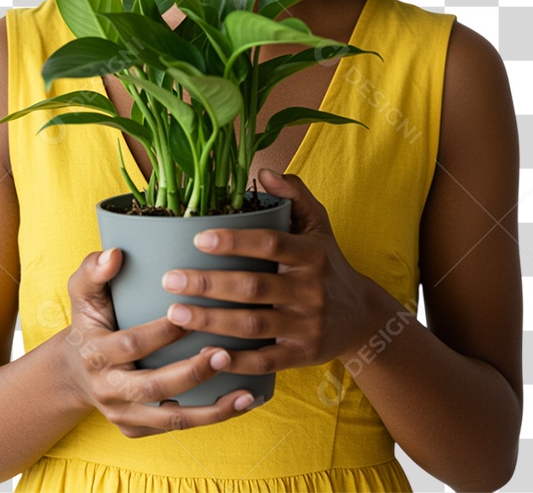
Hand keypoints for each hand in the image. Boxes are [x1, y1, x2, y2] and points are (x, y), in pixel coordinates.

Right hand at [61, 247, 259, 436]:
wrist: (73, 370)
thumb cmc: (90, 321)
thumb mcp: (83, 292)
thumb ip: (93, 270)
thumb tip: (114, 254)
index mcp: (95, 353)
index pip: (131, 345)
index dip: (162, 333)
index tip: (193, 313)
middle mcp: (107, 389)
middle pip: (151, 387)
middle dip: (190, 373)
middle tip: (224, 353)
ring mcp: (122, 413)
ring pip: (169, 419)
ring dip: (209, 410)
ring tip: (244, 395)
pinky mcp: (136, 428)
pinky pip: (173, 428)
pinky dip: (207, 419)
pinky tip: (237, 404)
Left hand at [160, 169, 373, 373]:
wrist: (362, 317)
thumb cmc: (328, 263)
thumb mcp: (319, 224)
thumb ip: (295, 194)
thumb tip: (264, 171)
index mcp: (311, 254)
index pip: (270, 244)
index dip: (235, 241)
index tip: (199, 238)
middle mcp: (310, 290)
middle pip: (253, 287)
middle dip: (208, 284)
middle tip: (170, 280)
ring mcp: (306, 325)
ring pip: (253, 325)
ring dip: (211, 320)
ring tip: (175, 312)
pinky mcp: (302, 356)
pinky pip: (265, 361)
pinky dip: (236, 360)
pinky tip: (206, 354)